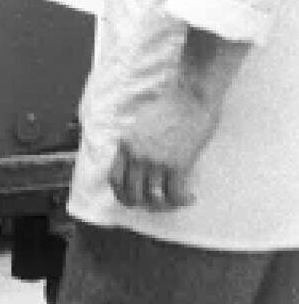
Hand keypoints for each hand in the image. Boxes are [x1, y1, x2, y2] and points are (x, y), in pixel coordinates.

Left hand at [109, 82, 223, 209]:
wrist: (189, 98)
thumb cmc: (169, 108)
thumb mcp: (140, 125)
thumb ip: (134, 145)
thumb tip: (137, 163)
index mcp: (125, 145)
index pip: (114, 179)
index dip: (123, 194)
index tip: (134, 199)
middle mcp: (136, 156)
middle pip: (131, 193)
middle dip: (144, 204)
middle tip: (158, 205)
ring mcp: (155, 161)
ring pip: (153, 198)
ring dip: (165, 205)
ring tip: (176, 201)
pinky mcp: (177, 164)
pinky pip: (174, 193)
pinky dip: (182, 200)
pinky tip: (190, 197)